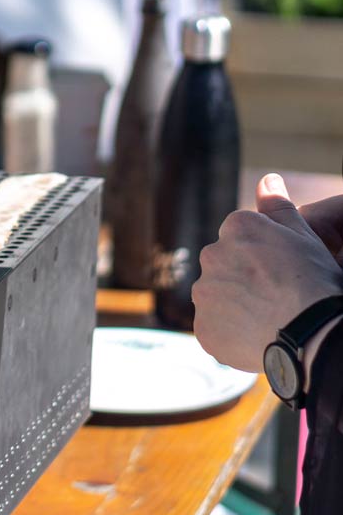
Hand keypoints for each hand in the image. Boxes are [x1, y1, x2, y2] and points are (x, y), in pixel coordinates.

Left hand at [192, 174, 342, 371]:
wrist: (308, 333)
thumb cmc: (312, 280)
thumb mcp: (303, 235)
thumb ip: (279, 207)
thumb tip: (267, 179)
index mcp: (236, 228)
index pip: (241, 236)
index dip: (264, 254)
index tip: (282, 268)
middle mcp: (211, 256)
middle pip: (225, 264)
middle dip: (244, 275)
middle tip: (276, 293)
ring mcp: (204, 293)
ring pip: (218, 295)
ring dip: (235, 302)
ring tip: (268, 316)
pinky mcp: (201, 327)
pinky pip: (214, 326)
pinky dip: (230, 330)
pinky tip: (257, 334)